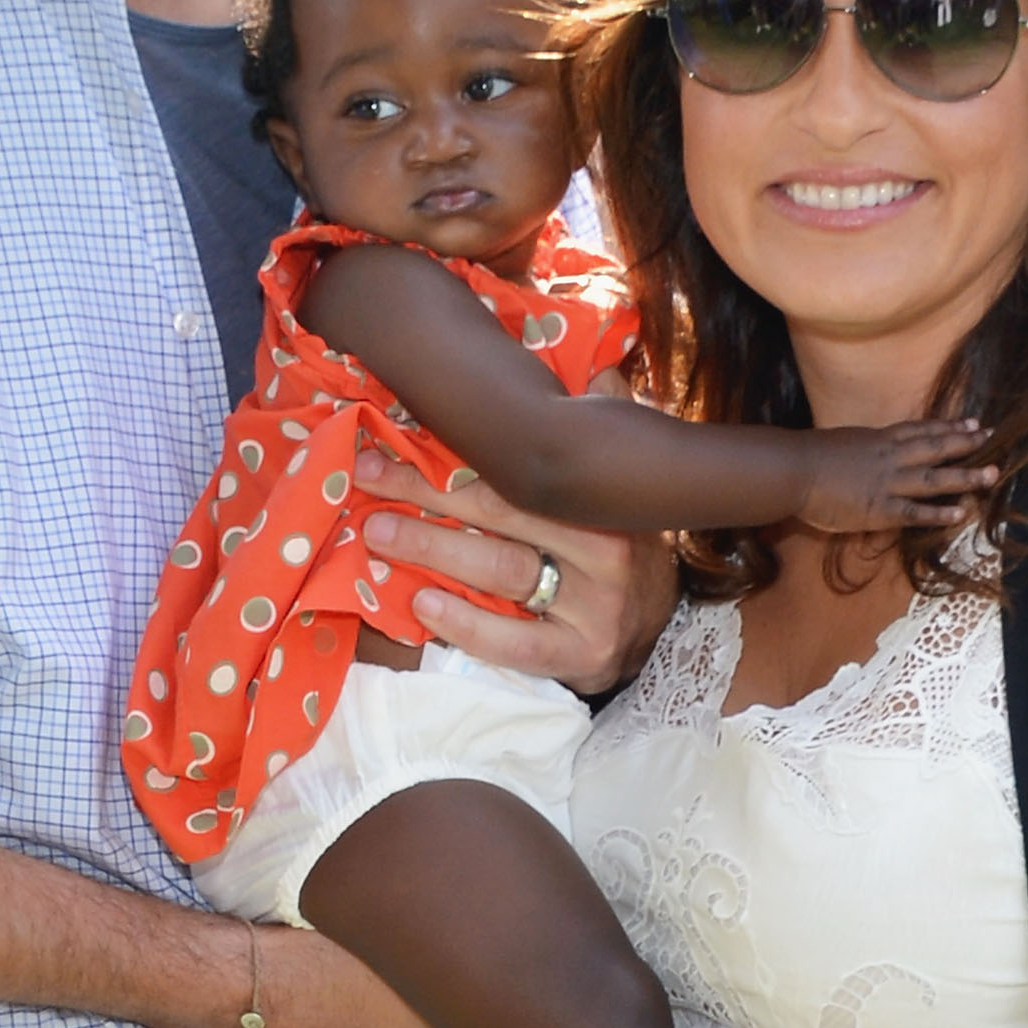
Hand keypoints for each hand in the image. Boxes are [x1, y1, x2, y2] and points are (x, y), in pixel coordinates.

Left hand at [355, 448, 677, 694]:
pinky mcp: (584, 657)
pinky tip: (423, 604)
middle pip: (502, 515)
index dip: (454, 455)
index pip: (517, 472)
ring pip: (503, 572)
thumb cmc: (621, 541)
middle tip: (368, 481)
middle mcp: (605, 551)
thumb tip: (595, 370)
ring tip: (379, 533)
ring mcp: (596, 609)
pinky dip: (467, 625)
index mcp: (605, 501)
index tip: (396, 439)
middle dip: (428, 495)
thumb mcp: (620, 484)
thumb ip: (609, 426)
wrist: (659, 624)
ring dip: (433, 550)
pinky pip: (518, 644)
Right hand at [797, 418, 996, 535]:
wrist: (794, 470)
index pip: (921, 430)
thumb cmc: (809, 455)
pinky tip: (961, 512)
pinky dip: (939, 512)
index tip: (972, 422)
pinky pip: (916, 512)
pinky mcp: (880, 509)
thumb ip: (863, 450)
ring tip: (992, 474)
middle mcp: (891, 457)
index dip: (948, 426)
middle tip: (993, 438)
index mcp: (879, 440)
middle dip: (966, 443)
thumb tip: (871, 456)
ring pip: (934, 478)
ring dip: (965, 476)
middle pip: (936, 447)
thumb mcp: (843, 443)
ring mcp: (888, 483)